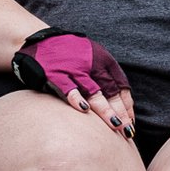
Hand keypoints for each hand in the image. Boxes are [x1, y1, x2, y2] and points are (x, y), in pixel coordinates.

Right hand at [11, 29, 134, 141]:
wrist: (39, 39)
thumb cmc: (68, 54)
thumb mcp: (92, 59)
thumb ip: (105, 77)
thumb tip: (119, 104)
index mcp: (104, 61)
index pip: (122, 86)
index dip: (127, 105)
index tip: (130, 121)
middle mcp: (92, 64)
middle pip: (112, 91)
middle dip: (121, 112)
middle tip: (127, 131)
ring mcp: (74, 70)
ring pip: (95, 92)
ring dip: (106, 111)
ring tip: (116, 126)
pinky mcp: (55, 74)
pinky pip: (68, 89)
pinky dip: (77, 99)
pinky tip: (85, 111)